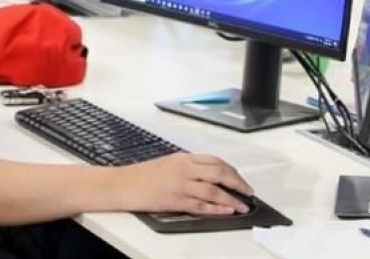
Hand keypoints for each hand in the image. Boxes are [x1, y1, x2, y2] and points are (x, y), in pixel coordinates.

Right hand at [114, 153, 253, 215]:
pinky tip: (227, 211)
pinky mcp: (175, 200)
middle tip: (248, 192)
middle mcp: (184, 169)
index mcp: (182, 158)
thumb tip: (208, 176)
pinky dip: (217, 208)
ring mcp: (180, 185)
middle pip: (219, 173)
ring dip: (232, 199)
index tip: (241, 180)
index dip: (232, 172)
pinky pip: (202, 205)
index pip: (215, 161)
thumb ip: (187, 168)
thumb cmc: (141, 176)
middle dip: (237, 183)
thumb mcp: (167, 164)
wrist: (121, 185)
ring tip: (242, 206)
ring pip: (214, 190)